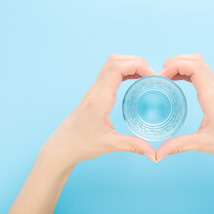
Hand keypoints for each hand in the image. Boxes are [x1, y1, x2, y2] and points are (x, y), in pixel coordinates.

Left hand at [39, 54, 156, 169]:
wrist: (61, 147)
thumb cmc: (80, 145)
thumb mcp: (109, 145)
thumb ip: (133, 146)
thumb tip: (153, 153)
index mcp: (99, 99)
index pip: (117, 68)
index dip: (137, 65)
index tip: (152, 76)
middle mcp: (95, 91)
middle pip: (115, 60)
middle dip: (136, 62)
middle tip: (152, 75)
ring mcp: (93, 91)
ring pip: (111, 64)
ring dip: (129, 64)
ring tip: (146, 75)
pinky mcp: (94, 94)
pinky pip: (109, 74)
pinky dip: (124, 71)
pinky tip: (134, 80)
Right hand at [156, 53, 213, 167]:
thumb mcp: (202, 144)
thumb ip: (177, 146)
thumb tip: (157, 154)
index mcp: (212, 97)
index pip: (194, 67)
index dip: (174, 65)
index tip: (160, 77)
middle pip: (196, 60)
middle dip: (175, 62)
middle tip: (160, 76)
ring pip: (199, 63)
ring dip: (181, 64)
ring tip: (165, 76)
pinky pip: (201, 73)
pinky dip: (186, 71)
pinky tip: (176, 81)